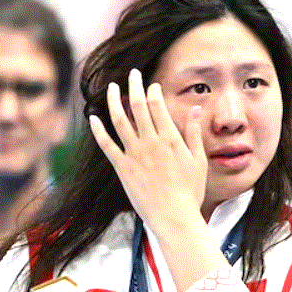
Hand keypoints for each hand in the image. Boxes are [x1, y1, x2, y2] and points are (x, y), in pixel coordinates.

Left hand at [89, 68, 206, 232]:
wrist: (174, 217)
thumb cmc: (190, 192)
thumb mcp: (198, 161)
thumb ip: (194, 133)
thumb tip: (196, 110)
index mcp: (170, 138)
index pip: (158, 105)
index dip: (153, 91)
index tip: (152, 85)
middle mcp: (150, 142)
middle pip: (138, 106)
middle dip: (134, 85)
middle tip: (132, 74)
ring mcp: (134, 154)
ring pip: (119, 120)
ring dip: (113, 101)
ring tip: (111, 87)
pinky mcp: (122, 168)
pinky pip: (106, 145)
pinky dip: (98, 130)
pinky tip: (93, 118)